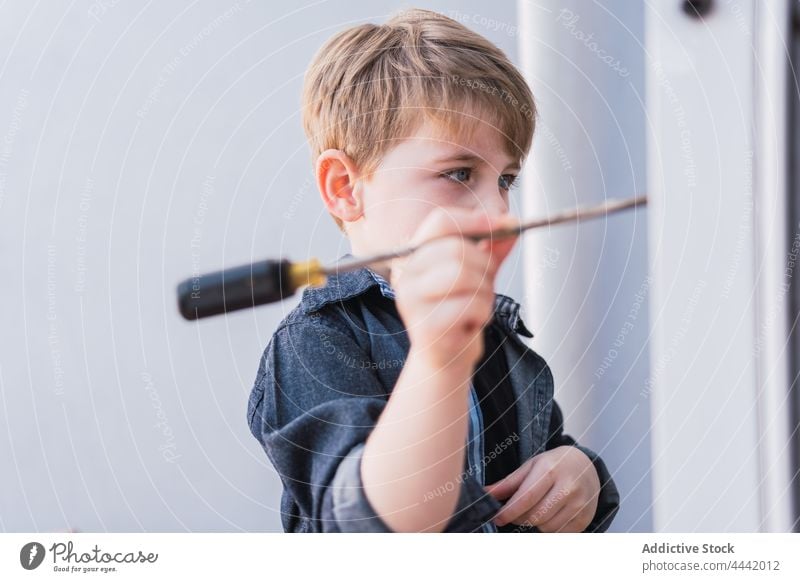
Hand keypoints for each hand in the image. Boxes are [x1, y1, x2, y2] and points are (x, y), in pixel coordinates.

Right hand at [390, 207, 518, 370]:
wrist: (445, 359)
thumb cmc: (459, 313)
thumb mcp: (478, 274)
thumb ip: (493, 248)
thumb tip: (512, 223)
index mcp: (415, 256)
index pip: (440, 222)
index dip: (475, 220)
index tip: (506, 225)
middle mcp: (407, 275)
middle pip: (457, 249)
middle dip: (486, 266)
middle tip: (486, 285)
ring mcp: (413, 301)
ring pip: (464, 275)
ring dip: (485, 292)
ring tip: (477, 306)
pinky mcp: (427, 326)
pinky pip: (471, 305)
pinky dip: (483, 314)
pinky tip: (471, 324)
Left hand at [484, 446, 600, 531]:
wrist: (586, 467)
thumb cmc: (553, 465)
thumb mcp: (531, 466)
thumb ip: (508, 482)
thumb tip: (485, 493)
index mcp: (550, 470)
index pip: (526, 498)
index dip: (508, 511)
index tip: (497, 517)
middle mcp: (568, 487)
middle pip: (535, 515)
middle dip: (518, 518)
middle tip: (513, 513)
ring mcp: (579, 504)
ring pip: (546, 527)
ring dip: (533, 524)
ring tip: (534, 511)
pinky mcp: (585, 518)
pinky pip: (559, 533)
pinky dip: (548, 528)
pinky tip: (548, 516)